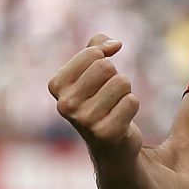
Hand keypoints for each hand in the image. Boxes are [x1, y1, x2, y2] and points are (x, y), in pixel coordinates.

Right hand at [49, 33, 143, 167]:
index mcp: (57, 85)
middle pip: (107, 67)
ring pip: (121, 82)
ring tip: (114, 107)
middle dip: (115, 77)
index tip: (99, 78)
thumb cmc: (100, 99)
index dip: (105, 59)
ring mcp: (83, 120)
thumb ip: (97, 46)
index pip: (93, 52)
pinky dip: (132, 106)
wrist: (110, 144)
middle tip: (108, 96)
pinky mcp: (105, 133)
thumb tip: (115, 44)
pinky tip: (121, 120)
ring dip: (124, 92)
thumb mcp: (92, 69)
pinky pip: (132, 101)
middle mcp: (65, 104)